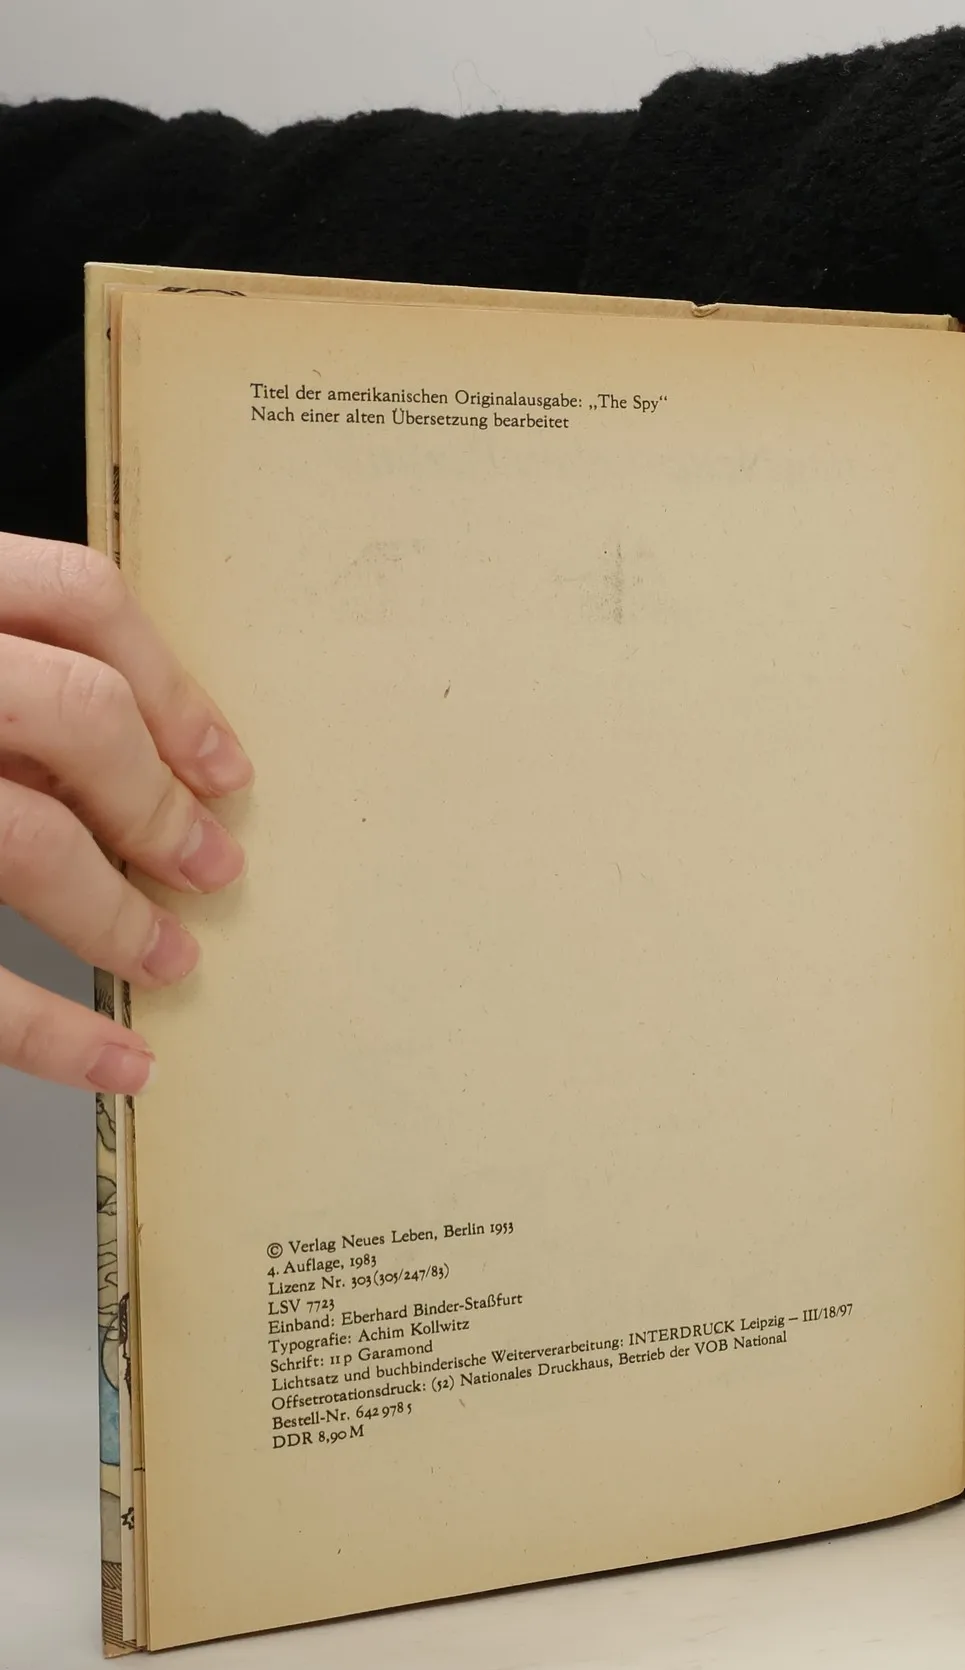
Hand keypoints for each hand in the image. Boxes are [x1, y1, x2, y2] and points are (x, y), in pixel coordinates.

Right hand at [0, 533, 249, 1093]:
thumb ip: (6, 672)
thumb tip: (130, 756)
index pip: (73, 593)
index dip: (169, 682)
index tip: (227, 764)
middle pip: (73, 710)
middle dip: (159, 799)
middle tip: (213, 864)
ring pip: (24, 837)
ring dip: (115, 911)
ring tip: (168, 956)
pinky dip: (46, 1033)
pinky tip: (113, 1065)